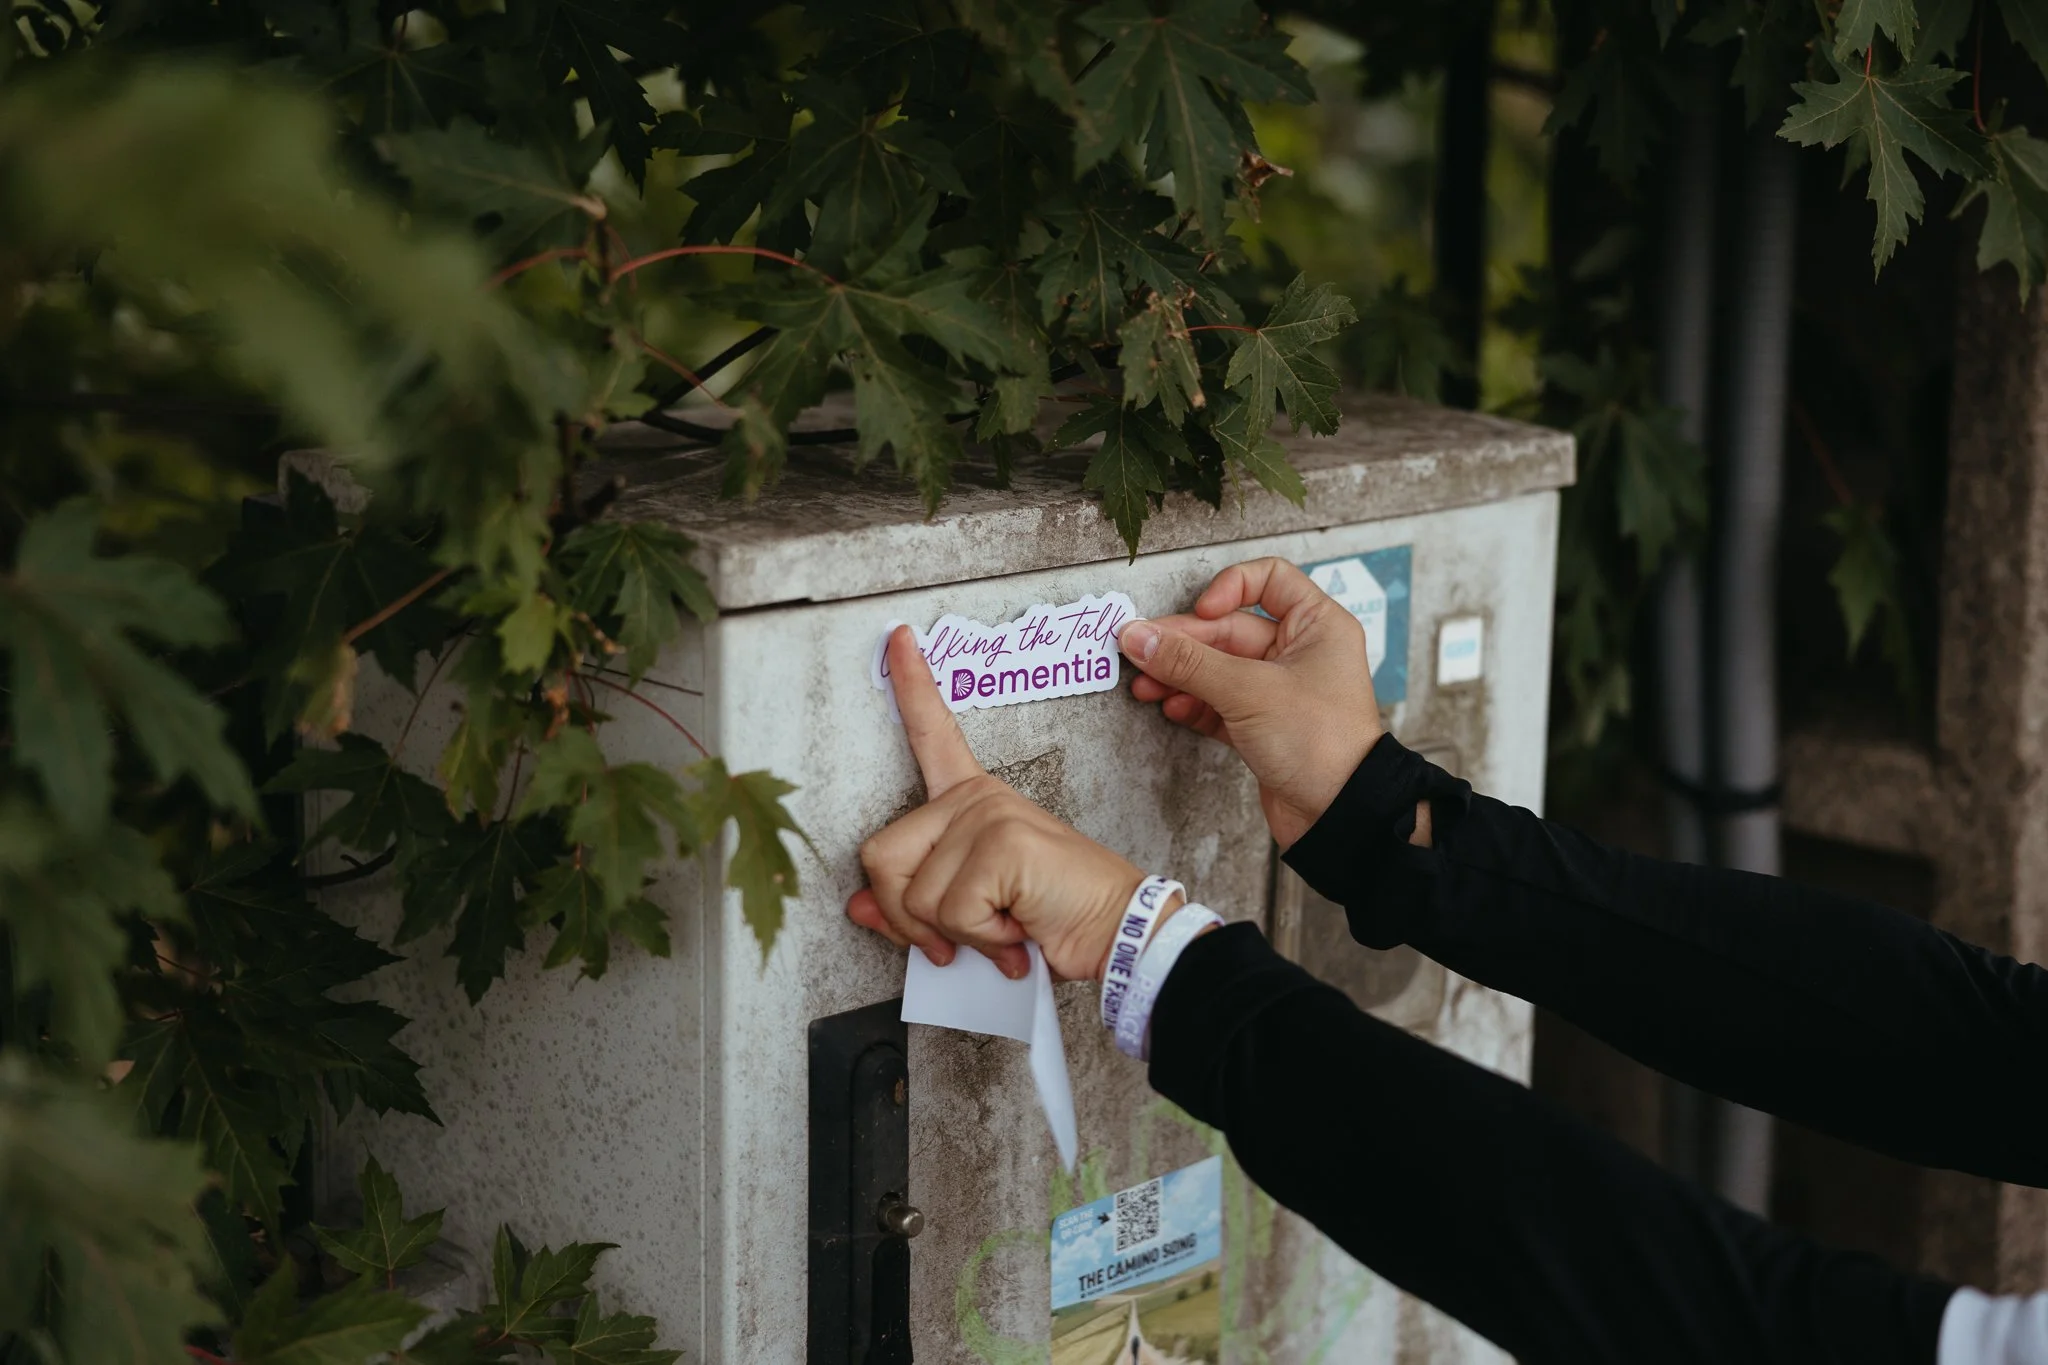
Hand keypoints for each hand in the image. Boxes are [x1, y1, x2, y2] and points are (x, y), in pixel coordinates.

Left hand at [845, 626, 1146, 980]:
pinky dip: (983, 940)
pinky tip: (1017, 930)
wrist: (1116, 933)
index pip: (933, 733)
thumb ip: (912, 904)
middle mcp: (976, 798)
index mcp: (973, 799)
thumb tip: (859, 908)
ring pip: (913, 896)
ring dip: (955, 936)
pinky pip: (951, 910)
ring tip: (1003, 926)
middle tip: (955, 939)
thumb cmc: (1052, 915)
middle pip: (881, 857)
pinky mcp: (1002, 842)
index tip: (897, 639)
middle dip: (906, 918)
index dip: (910, 685)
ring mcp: (988, 814)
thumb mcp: (969, 912)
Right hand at [1120, 557, 1381, 849]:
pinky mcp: (1263, 725)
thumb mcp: (1249, 691)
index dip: (1230, 587)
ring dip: (1180, 675)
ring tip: (1146, 686)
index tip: (1202, 610)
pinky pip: (1219, 702)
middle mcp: (1300, 653)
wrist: (1339, 815)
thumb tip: (1141, 637)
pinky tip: (1171, 707)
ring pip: (1219, 669)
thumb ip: (1189, 662)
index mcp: (1317, 626)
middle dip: (1184, 643)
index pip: (1270, 580)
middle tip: (1142, 651)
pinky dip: (1193, 703)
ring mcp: (1279, 690)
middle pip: (1229, 630)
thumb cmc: (1321, 744)